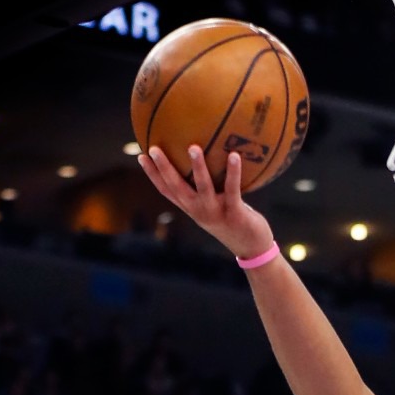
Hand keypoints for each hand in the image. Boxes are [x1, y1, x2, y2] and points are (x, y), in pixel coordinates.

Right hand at [138, 144, 274, 260]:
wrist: (252, 248)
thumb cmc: (234, 220)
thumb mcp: (216, 204)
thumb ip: (209, 186)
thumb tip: (207, 155)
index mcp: (192, 208)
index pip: (167, 191)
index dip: (153, 175)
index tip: (141, 156)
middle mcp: (199, 211)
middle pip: (177, 188)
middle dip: (164, 169)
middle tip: (154, 149)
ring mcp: (216, 213)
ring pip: (203, 188)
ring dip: (198, 167)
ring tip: (193, 147)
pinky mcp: (234, 213)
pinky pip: (232, 189)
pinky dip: (233, 172)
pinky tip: (234, 154)